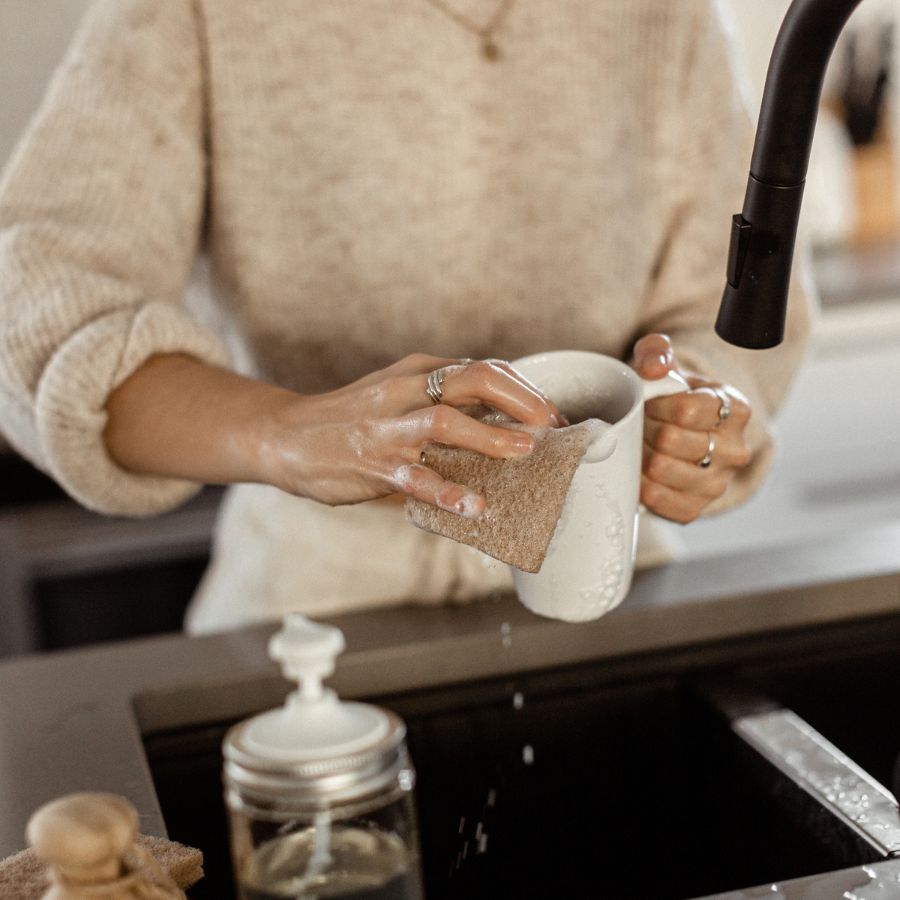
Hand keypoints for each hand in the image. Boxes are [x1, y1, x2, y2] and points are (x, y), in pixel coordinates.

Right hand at [260, 354, 563, 517]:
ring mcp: (388, 427)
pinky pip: (414, 477)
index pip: (484, 368)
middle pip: (474, 380)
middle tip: (553, 426)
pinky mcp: (373, 464)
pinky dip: (446, 491)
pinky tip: (474, 506)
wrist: (286, 435)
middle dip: (522, 401)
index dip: (526, 390)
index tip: (553, 416)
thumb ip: (442, 400)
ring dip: (489, 436)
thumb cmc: (351, 418)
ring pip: (445, 421)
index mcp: (418, 371)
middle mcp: (406, 390)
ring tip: (524, 451)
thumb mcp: (397, 392)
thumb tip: (501, 421)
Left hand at [634, 334, 751, 522]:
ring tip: (639, 445)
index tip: (649, 402)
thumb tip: (655, 367)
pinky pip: (658, 500)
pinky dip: (640, 485)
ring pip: (661, 469)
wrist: (674, 434)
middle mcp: (735, 450)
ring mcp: (717, 483)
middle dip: (645, 429)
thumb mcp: (664, 366)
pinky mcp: (694, 508)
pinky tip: (640, 471)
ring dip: (639, 455)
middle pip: (670, 440)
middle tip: (640, 425)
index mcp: (735, 410)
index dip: (657, 405)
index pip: (687, 409)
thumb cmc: (669, 397)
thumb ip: (657, 353)